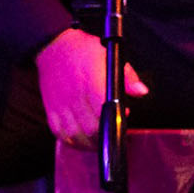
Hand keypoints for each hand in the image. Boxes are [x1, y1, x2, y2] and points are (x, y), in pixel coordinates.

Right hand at [34, 26, 148, 148]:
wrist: (55, 49)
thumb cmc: (84, 52)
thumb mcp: (110, 55)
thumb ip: (128, 76)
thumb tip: (141, 91)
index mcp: (91, 82)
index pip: (104, 109)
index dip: (117, 117)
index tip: (125, 115)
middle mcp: (75, 97)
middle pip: (91, 128)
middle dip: (106, 135)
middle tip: (115, 129)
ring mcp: (61, 107)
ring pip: (76, 137)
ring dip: (91, 143)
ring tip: (102, 138)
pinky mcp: (52, 113)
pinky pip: (62, 136)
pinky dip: (74, 143)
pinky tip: (84, 139)